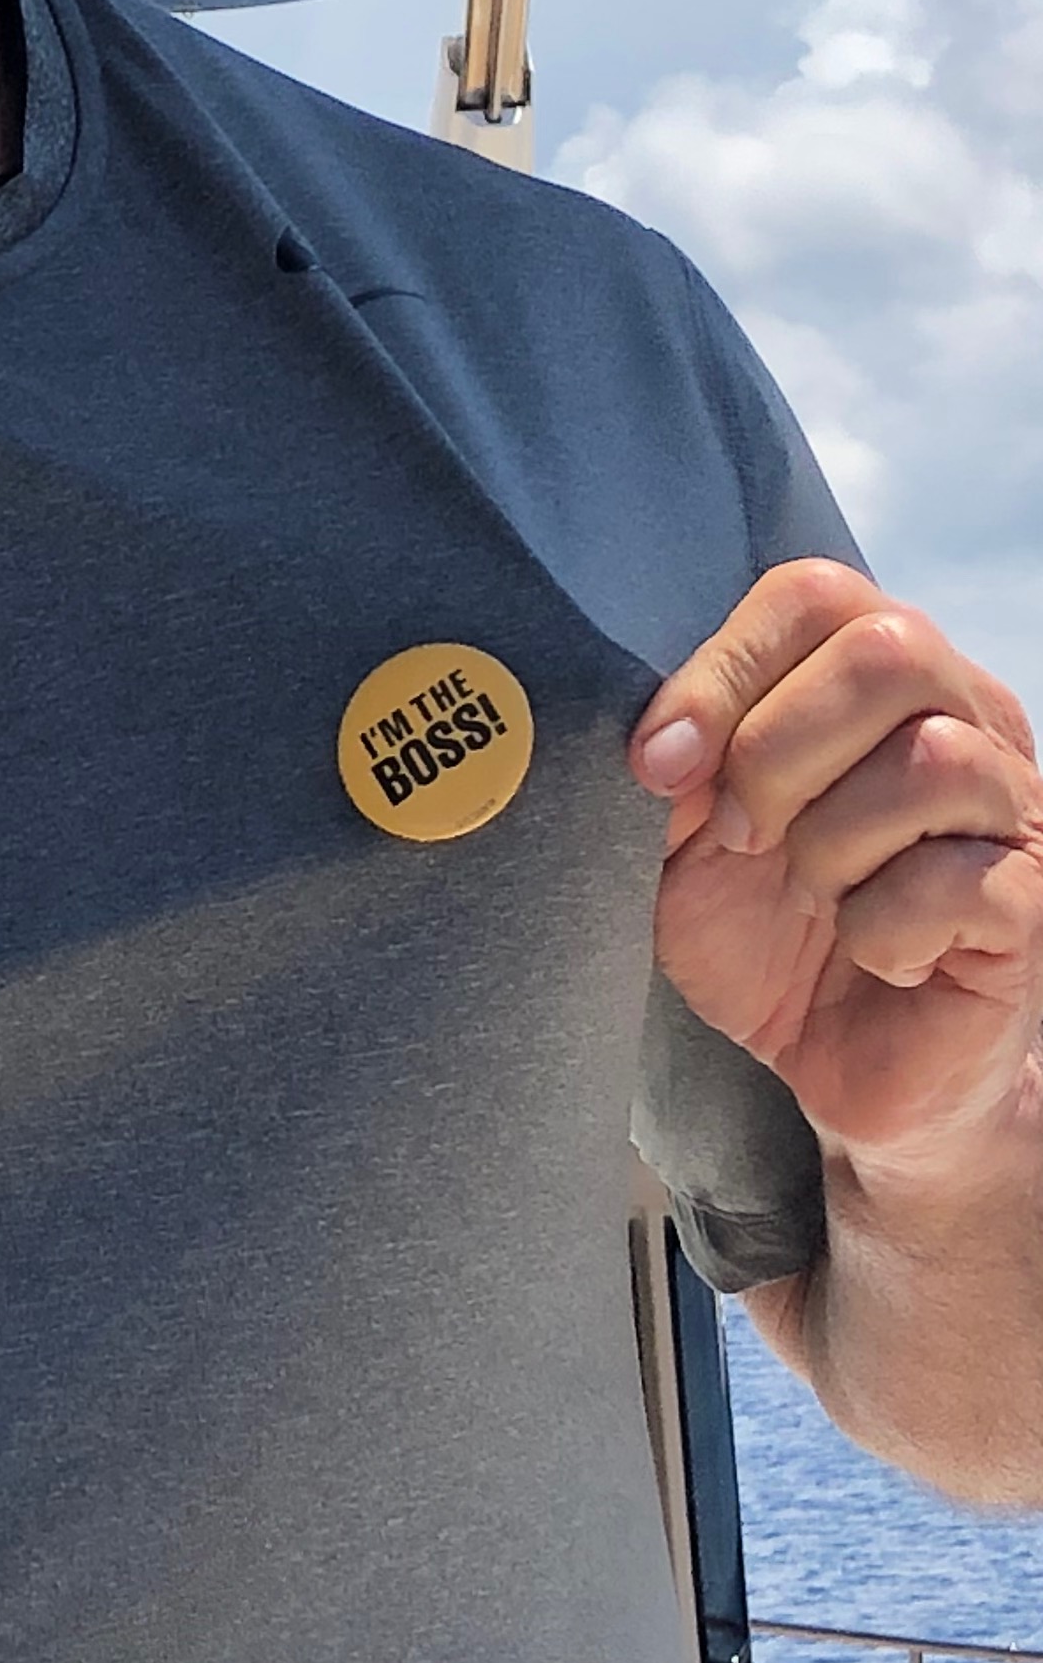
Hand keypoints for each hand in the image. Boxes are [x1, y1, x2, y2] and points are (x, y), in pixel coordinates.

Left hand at [632, 559, 1042, 1170]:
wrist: (839, 1067)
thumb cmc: (768, 934)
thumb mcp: (685, 840)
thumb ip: (673, 767)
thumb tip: (656, 739)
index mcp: (879, 683)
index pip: (817, 594)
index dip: (723, 669)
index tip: (657, 765)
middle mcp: (965, 722)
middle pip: (889, 651)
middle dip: (777, 750)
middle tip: (741, 837)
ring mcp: (1014, 811)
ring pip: (932, 762)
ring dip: (832, 844)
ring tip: (818, 898)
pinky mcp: (1033, 906)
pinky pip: (958, 880)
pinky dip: (881, 927)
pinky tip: (875, 955)